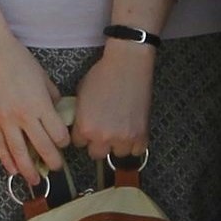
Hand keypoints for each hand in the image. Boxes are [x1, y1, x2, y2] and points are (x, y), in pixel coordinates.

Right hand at [0, 37, 71, 186]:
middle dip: (52, 161)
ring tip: (35, 181)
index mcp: (40, 105)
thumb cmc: (17, 59)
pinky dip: (7, 160)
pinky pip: (0, 145)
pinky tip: (13, 170)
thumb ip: (51, 96)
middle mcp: (24, 116)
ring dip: (29, 169)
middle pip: (43, 147)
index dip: (64, 142)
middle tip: (57, 167)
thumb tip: (56, 110)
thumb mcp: (42, 76)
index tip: (64, 142)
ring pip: (19, 153)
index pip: (58, 134)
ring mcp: (5, 120)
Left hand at [71, 42, 155, 164]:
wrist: (127, 66)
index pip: (78, 144)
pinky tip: (131, 132)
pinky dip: (134, 143)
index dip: (82, 135)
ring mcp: (124, 137)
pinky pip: (137, 150)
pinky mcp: (142, 134)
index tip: (86, 129)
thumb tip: (80, 124)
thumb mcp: (80, 97)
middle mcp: (103, 137)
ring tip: (118, 130)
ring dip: (117, 144)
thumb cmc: (102, 76)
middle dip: (97, 144)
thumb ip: (80, 116)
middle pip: (96, 154)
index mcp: (85, 128)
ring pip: (117, 154)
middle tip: (101, 131)